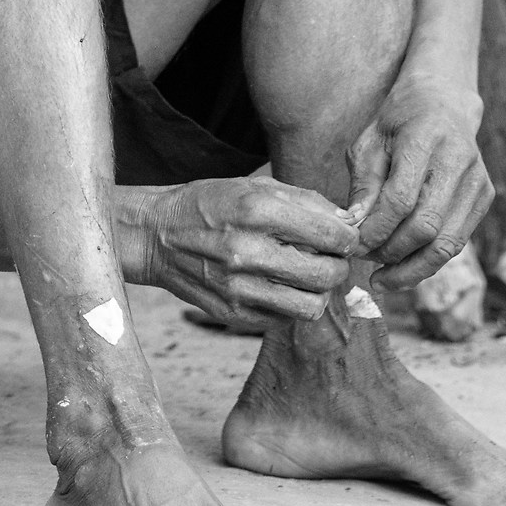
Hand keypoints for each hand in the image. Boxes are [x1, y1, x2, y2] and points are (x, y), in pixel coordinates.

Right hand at [123, 180, 357, 328]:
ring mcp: (238, 288)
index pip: (330, 235)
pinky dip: (292, 305)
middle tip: (334, 258)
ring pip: (310, 307)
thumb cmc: (211, 204)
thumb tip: (349, 222)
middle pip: (326, 276)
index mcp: (257, 211)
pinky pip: (284, 320)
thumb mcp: (256, 185)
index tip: (346, 237)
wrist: (156, 235)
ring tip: (310, 276)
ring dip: (319, 292)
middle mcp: (248, 252)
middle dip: (341, 266)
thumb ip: (306, 202)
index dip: (350, 238)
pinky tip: (281, 286)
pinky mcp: (231, 314)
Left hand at [346, 72, 492, 291]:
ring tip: (382, 278)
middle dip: (390, 252)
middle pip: (426, 226)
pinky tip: (403, 268)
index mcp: (426, 138)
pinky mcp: (484, 197)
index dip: (375, 230)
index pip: (401, 199)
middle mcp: (459, 160)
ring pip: (446, 244)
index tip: (353, 244)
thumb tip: (354, 228)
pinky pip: (456, 243)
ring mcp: (477, 180)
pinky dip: (428, 262)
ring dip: (410, 269)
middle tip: (364, 259)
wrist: (444, 102)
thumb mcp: (370, 143)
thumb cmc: (400, 123)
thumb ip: (363, 186)